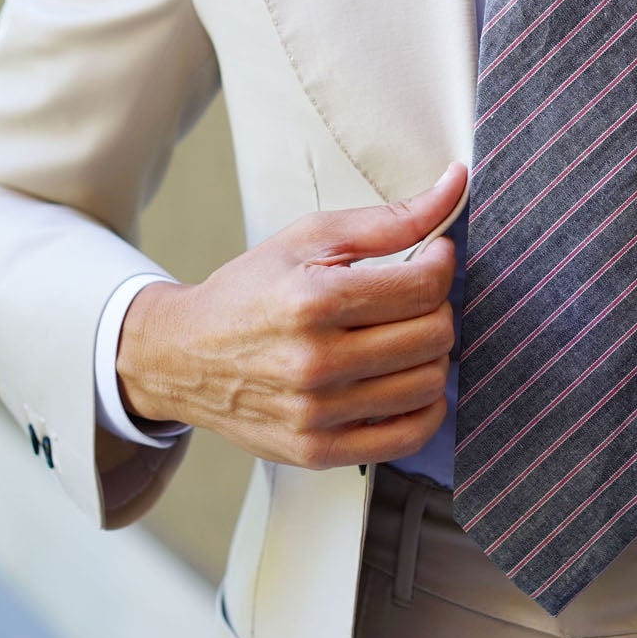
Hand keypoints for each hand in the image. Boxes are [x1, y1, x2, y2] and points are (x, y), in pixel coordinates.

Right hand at [116, 163, 466, 469]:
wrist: (182, 356)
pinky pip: (409, 436)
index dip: (442, 264)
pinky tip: (405, 380)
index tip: (432, 256)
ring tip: (404, 337)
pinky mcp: (318, 451)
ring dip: (431, 355)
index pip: (424, 286)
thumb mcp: (309, 238)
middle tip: (414, 298)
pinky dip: (426, 407)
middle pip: (434, 335)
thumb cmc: (250, 292)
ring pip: (430, 384)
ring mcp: (317, 412)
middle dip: (437, 307)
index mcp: (314, 299)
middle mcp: (315, 360)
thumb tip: (454, 186)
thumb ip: (389, 219)